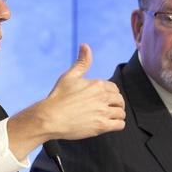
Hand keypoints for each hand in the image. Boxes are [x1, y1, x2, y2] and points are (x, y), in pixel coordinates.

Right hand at [7, 44, 124, 157]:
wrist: (49, 117)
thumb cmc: (58, 96)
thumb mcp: (69, 76)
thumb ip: (82, 62)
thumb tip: (85, 45)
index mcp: (97, 84)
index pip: (114, 88)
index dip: (110, 94)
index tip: (104, 99)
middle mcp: (102, 97)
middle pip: (119, 100)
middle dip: (115, 104)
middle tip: (108, 108)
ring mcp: (102, 112)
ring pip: (121, 112)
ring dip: (116, 114)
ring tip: (109, 117)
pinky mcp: (101, 126)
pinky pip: (120, 124)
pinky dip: (118, 124)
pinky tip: (110, 124)